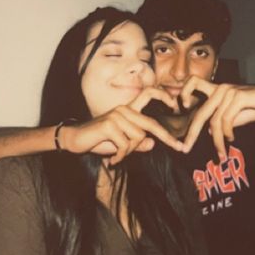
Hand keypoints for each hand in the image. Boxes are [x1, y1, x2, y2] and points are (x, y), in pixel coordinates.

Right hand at [59, 87, 183, 164]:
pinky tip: (113, 160)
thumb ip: (137, 143)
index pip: (149, 95)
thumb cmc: (98, 141)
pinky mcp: (109, 125)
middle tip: (180, 148)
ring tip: (117, 156)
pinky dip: (121, 156)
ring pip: (138, 138)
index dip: (163, 96)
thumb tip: (152, 143)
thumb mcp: (121, 144)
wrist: (74, 140)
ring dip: (129, 152)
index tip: (176, 106)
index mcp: (128, 110)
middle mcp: (124, 109)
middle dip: (167, 137)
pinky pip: (126, 145)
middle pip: (151, 124)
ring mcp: (117, 116)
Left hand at [181, 77, 254, 160]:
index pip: (193, 83)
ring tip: (221, 153)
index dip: (184, 93)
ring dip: (217, 141)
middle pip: (200, 112)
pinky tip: (231, 138)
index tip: (182, 109)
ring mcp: (229, 91)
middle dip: (191, 133)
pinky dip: (227, 133)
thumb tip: (207, 131)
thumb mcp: (235, 116)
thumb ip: (221, 121)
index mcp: (217, 90)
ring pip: (214, 122)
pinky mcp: (239, 96)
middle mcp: (220, 88)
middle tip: (185, 149)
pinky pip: (226, 120)